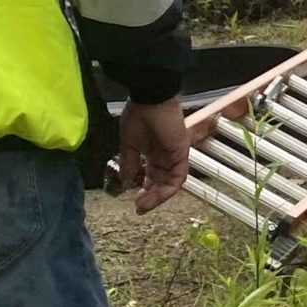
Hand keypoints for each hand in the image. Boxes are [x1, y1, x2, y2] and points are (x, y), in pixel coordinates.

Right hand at [117, 98, 189, 213]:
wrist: (150, 98)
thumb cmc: (138, 116)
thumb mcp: (128, 143)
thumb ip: (129, 163)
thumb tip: (124, 181)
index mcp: (153, 152)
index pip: (152, 176)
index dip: (145, 190)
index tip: (135, 202)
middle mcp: (165, 155)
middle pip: (162, 182)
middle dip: (151, 197)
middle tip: (140, 207)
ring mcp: (175, 154)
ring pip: (170, 182)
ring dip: (158, 196)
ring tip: (144, 205)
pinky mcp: (182, 153)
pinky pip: (178, 176)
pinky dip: (168, 189)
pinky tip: (156, 196)